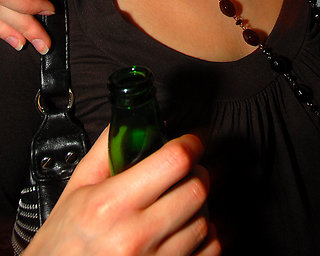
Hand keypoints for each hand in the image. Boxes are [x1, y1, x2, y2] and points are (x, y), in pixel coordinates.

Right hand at [24, 129, 220, 255]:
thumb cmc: (65, 241)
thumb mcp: (78, 187)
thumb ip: (107, 149)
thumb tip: (137, 121)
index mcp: (111, 205)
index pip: (173, 161)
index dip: (191, 143)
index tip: (193, 141)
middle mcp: (134, 236)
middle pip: (196, 189)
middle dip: (196, 172)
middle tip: (187, 171)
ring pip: (205, 221)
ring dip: (199, 207)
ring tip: (181, 203)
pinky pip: (210, 252)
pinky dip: (207, 237)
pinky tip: (189, 229)